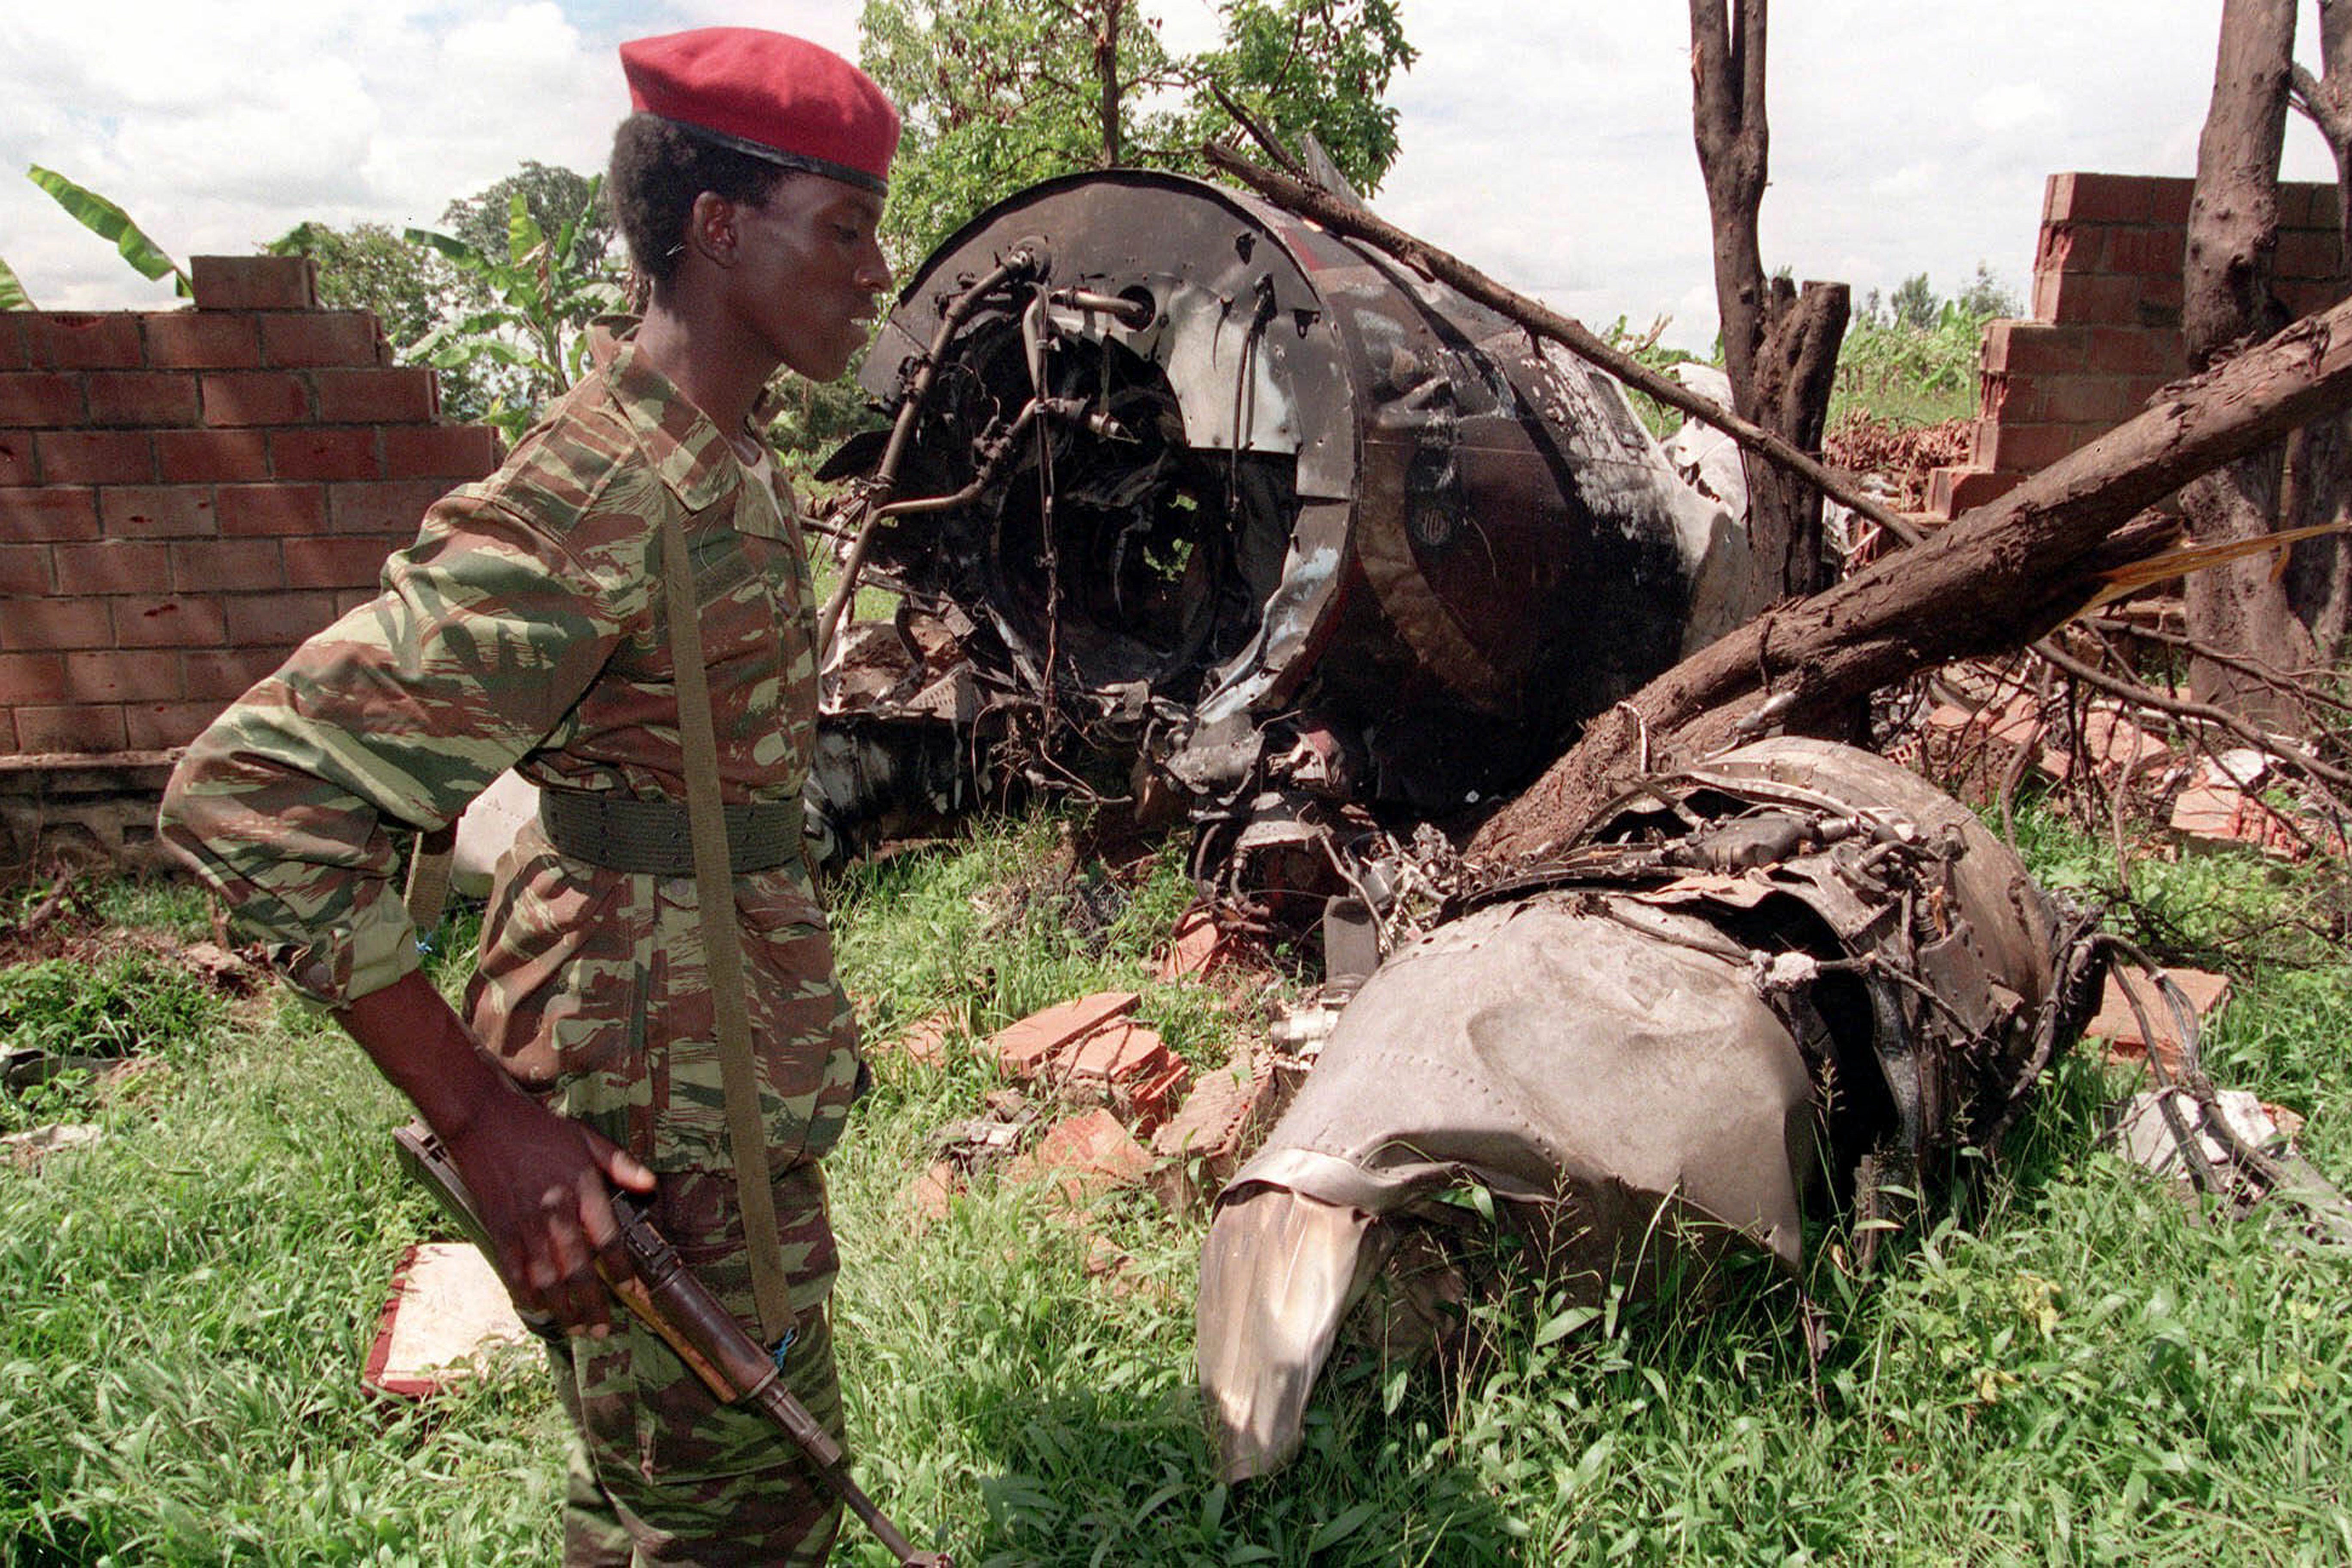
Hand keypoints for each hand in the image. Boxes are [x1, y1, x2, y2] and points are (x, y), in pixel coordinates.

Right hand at [334, 969, 656, 1335]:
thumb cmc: (538, 1129)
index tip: (629, 1288)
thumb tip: (651, 1186)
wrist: (484, 1120)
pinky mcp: (498, 1228)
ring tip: (576, 1329)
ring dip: (563, 1308)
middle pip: (578, 1268)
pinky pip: (513, 1271)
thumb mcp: (585, 1138)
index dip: (620, 1269)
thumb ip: (619, 1164)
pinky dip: (525, 1294)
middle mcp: (554, 1211)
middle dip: (592, 1303)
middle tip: (603, 1328)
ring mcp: (524, 1223)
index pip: (607, 1239)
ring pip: (546, 1278)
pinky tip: (537, 1309)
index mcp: (581, 1188)